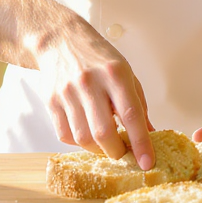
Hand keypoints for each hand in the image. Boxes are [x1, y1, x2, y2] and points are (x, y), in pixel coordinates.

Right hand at [36, 21, 155, 169]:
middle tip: (123, 152)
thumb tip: (150, 134)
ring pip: (84, 138)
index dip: (141, 143)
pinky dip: (79, 142)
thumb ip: (138, 104)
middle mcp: (90, 82)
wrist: (60, 39)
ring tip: (106, 143)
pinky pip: (66, 135)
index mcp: (115, 73)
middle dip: (117, 152)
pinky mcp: (51, 101)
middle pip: (104, 132)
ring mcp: (68, 92)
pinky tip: (87, 132)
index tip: (148, 163)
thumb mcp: (125, 72)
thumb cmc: (98, 58)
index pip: (131, 114)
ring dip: (99, 149)